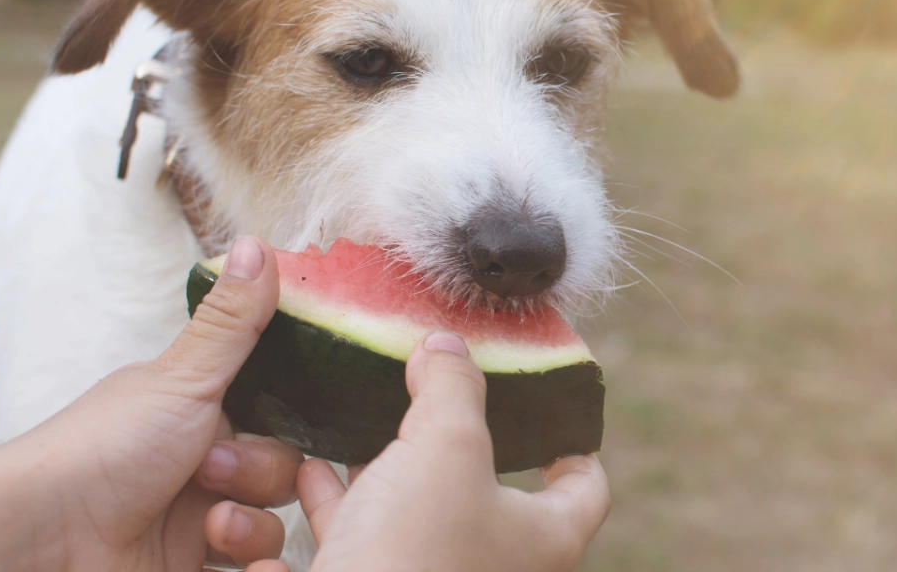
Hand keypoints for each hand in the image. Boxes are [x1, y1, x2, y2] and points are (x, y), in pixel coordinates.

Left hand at [0, 236, 303, 570]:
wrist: (46, 538)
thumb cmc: (101, 450)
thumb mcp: (182, 378)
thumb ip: (233, 321)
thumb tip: (256, 242)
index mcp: (202, 414)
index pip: (279, 415)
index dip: (287, 423)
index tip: (281, 421)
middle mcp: (203, 466)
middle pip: (282, 471)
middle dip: (258, 474)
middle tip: (211, 470)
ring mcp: (198, 522)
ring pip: (274, 522)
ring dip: (251, 524)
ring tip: (208, 525)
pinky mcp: (193, 567)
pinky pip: (255, 565)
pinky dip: (249, 561)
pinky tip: (217, 551)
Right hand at [259, 331, 611, 571]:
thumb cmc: (416, 553)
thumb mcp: (446, 446)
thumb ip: (452, 386)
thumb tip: (446, 347)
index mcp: (544, 536)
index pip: (586, 485)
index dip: (574, 443)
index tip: (551, 409)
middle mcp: (499, 564)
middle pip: (489, 489)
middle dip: (452, 441)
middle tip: (433, 397)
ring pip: (418, 513)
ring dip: (388, 468)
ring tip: (363, 423)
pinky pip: (365, 538)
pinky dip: (339, 503)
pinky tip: (310, 470)